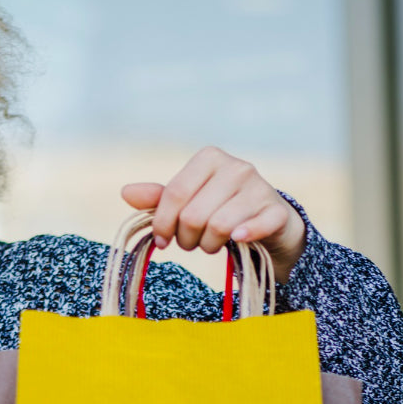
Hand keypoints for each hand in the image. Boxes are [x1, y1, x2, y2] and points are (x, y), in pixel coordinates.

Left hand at [120, 146, 306, 282]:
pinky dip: (243, 238)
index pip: (174, 194)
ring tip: (212, 243)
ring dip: (209, 245)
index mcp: (209, 158)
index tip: (162, 240)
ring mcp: (259, 188)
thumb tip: (126, 193)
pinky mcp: (276, 211)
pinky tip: (238, 240)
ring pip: (219, 226)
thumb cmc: (222, 208)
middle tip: (192, 242)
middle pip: (194, 215)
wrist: (271, 221)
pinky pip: (254, 228)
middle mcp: (236, 167)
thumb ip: (159, 198)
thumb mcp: (189, 201)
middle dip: (187, 238)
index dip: (163, 223)